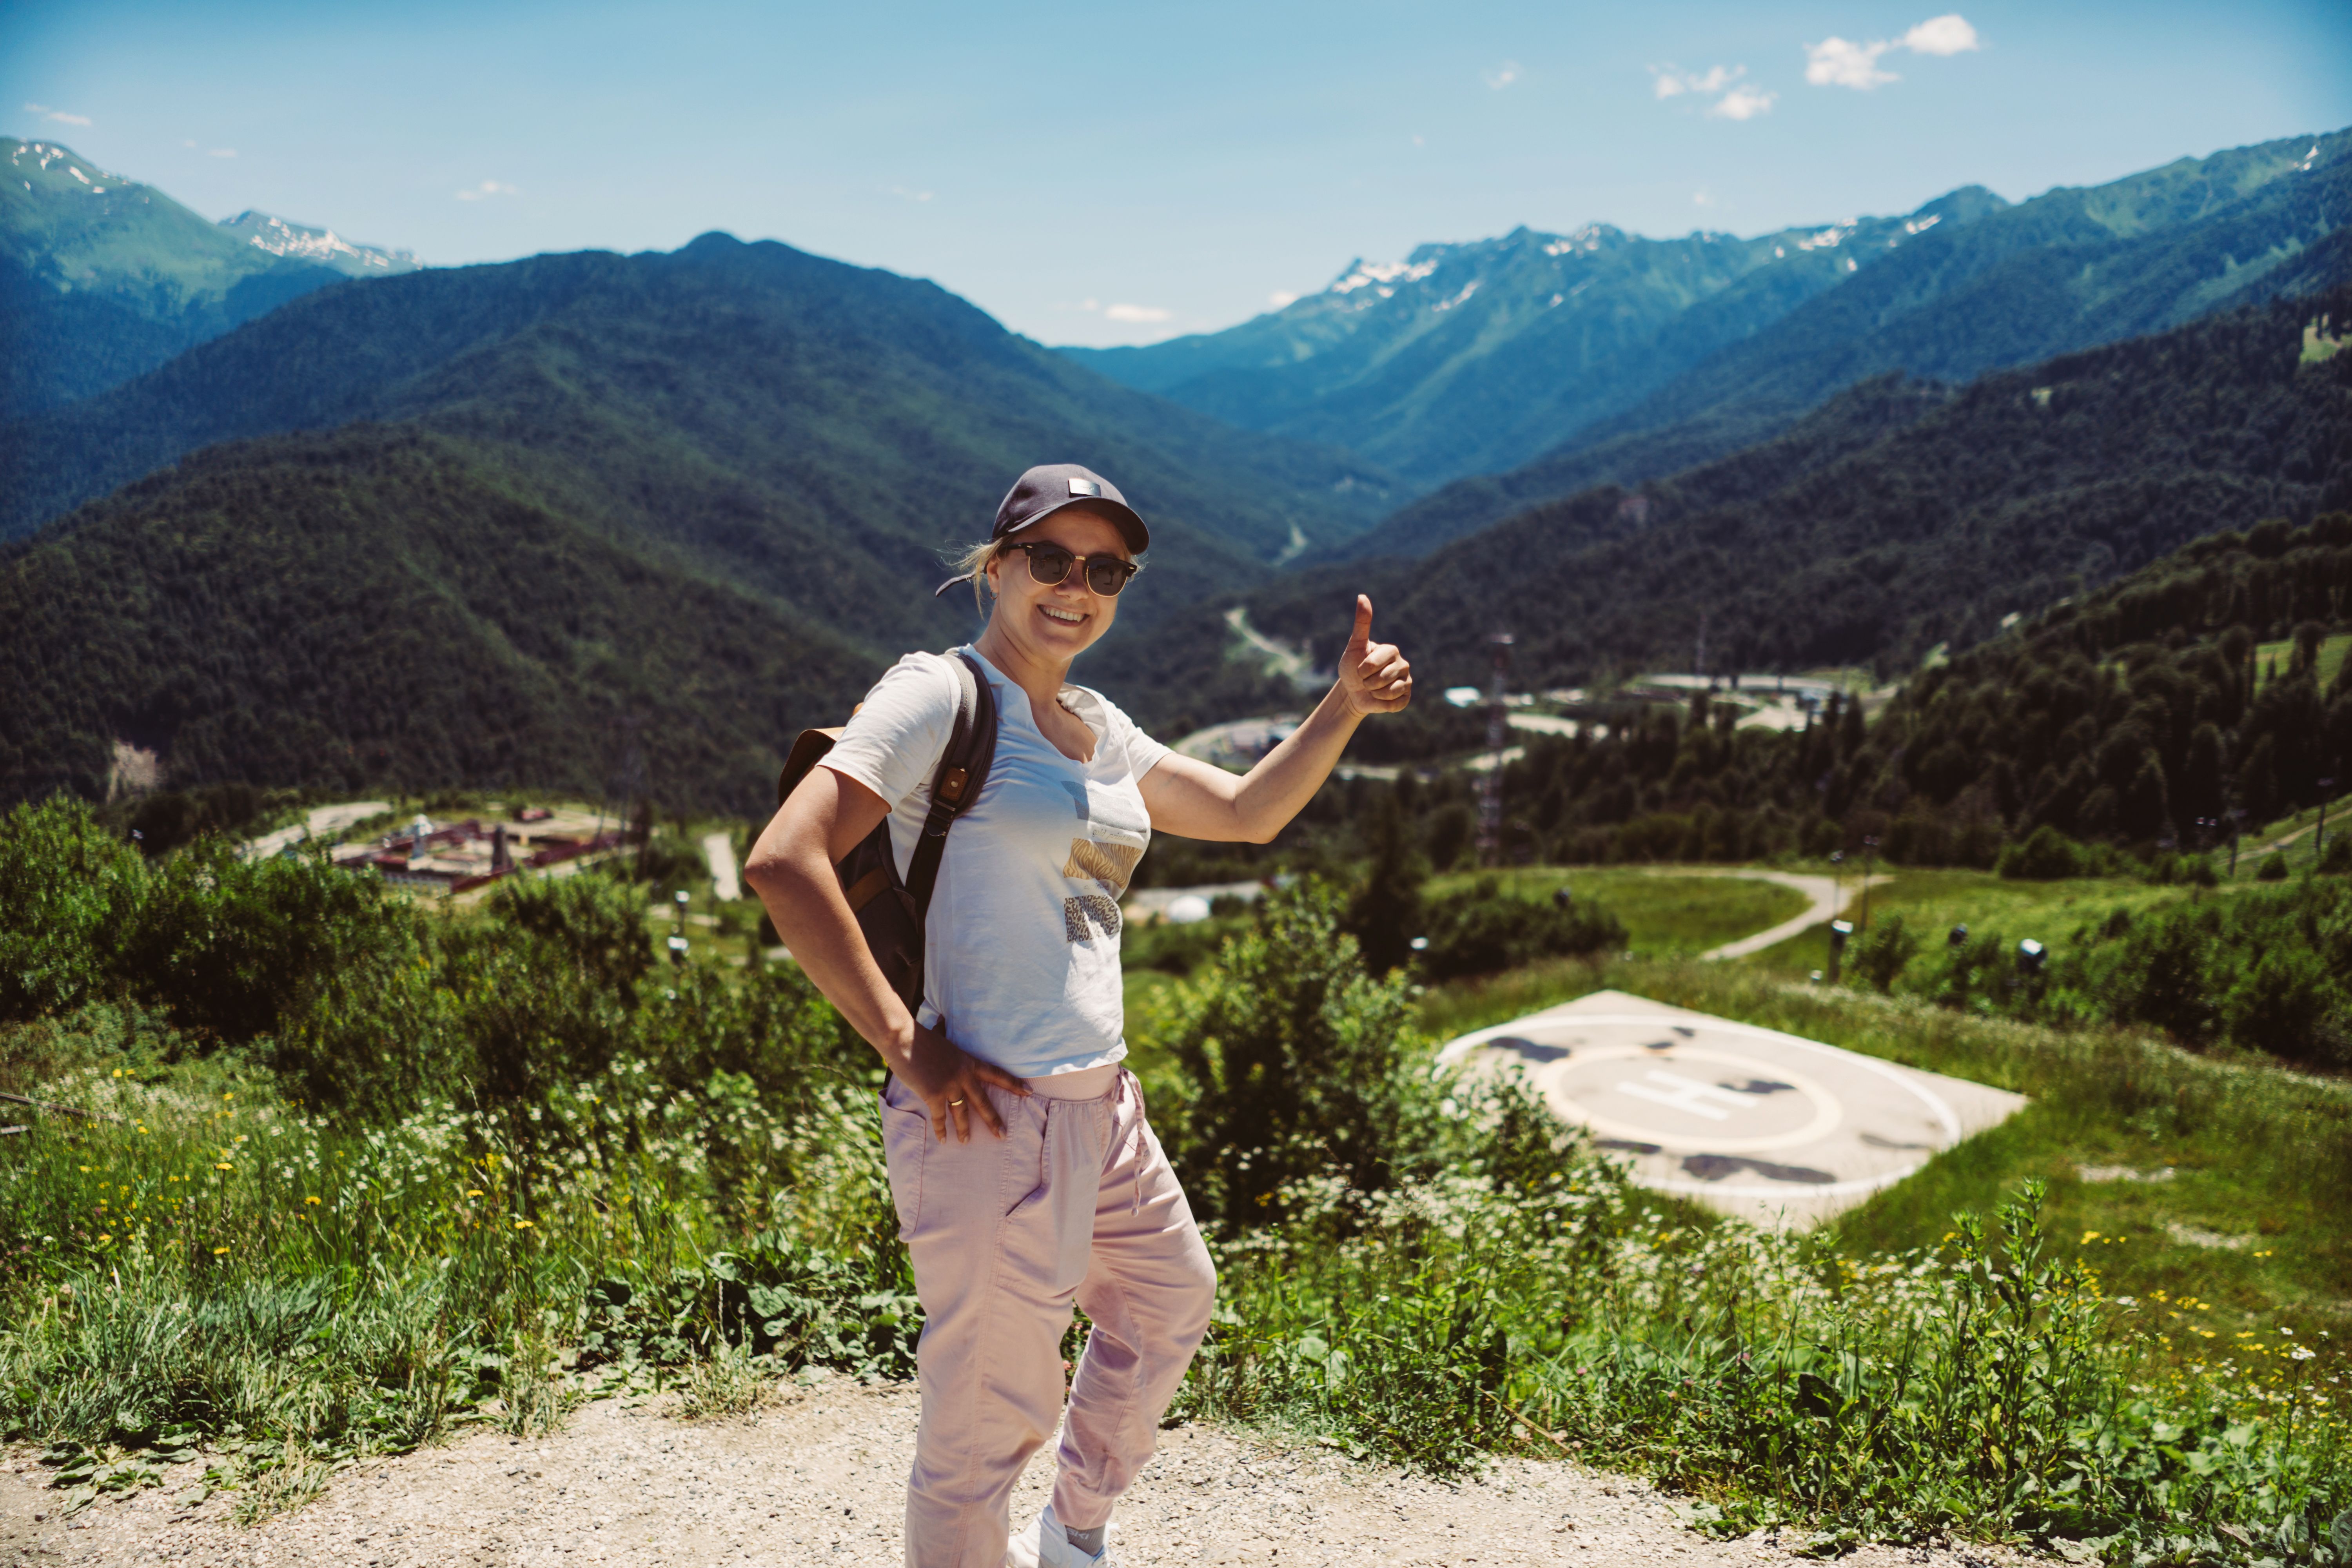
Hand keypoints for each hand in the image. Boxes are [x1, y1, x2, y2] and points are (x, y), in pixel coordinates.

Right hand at [895, 1020, 1027, 1141]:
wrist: (904, 1039)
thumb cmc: (920, 1038)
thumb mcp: (941, 1039)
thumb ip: (948, 1042)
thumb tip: (942, 1025)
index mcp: (968, 1061)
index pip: (997, 1074)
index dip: (1014, 1084)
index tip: (1029, 1092)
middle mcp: (963, 1075)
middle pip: (983, 1101)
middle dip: (994, 1120)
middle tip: (1003, 1134)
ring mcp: (950, 1086)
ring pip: (962, 1113)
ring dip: (964, 1130)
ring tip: (966, 1142)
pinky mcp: (934, 1095)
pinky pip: (940, 1117)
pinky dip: (941, 1129)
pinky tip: (943, 1139)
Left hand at [1335, 595, 1411, 717]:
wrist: (1352, 691)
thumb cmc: (1352, 666)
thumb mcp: (1354, 645)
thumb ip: (1361, 623)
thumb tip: (1362, 595)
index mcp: (1392, 650)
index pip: (1374, 663)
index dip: (1362, 669)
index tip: (1359, 668)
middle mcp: (1403, 664)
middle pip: (1383, 678)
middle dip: (1367, 682)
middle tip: (1366, 680)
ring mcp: (1406, 681)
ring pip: (1389, 692)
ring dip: (1374, 693)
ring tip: (1372, 689)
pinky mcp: (1405, 698)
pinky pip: (1395, 704)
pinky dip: (1382, 704)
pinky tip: (1379, 698)